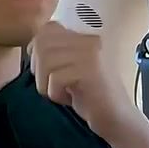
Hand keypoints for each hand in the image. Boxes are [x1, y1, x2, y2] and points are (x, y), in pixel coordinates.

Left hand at [31, 21, 139, 142]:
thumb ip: (57, 53)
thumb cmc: (92, 96)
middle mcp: (90, 41)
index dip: (37, 48)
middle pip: (43, 44)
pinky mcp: (90, 72)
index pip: (49, 28)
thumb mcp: (73, 68)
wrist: (118, 119)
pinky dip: (55, 94)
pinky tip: (70, 100)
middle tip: (50, 85)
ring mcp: (92, 55)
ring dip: (45, 83)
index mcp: (86, 37)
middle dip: (38, 69)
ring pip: (47, 61)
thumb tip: (31, 45)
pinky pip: (55, 78)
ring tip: (61, 93)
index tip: (44, 69)